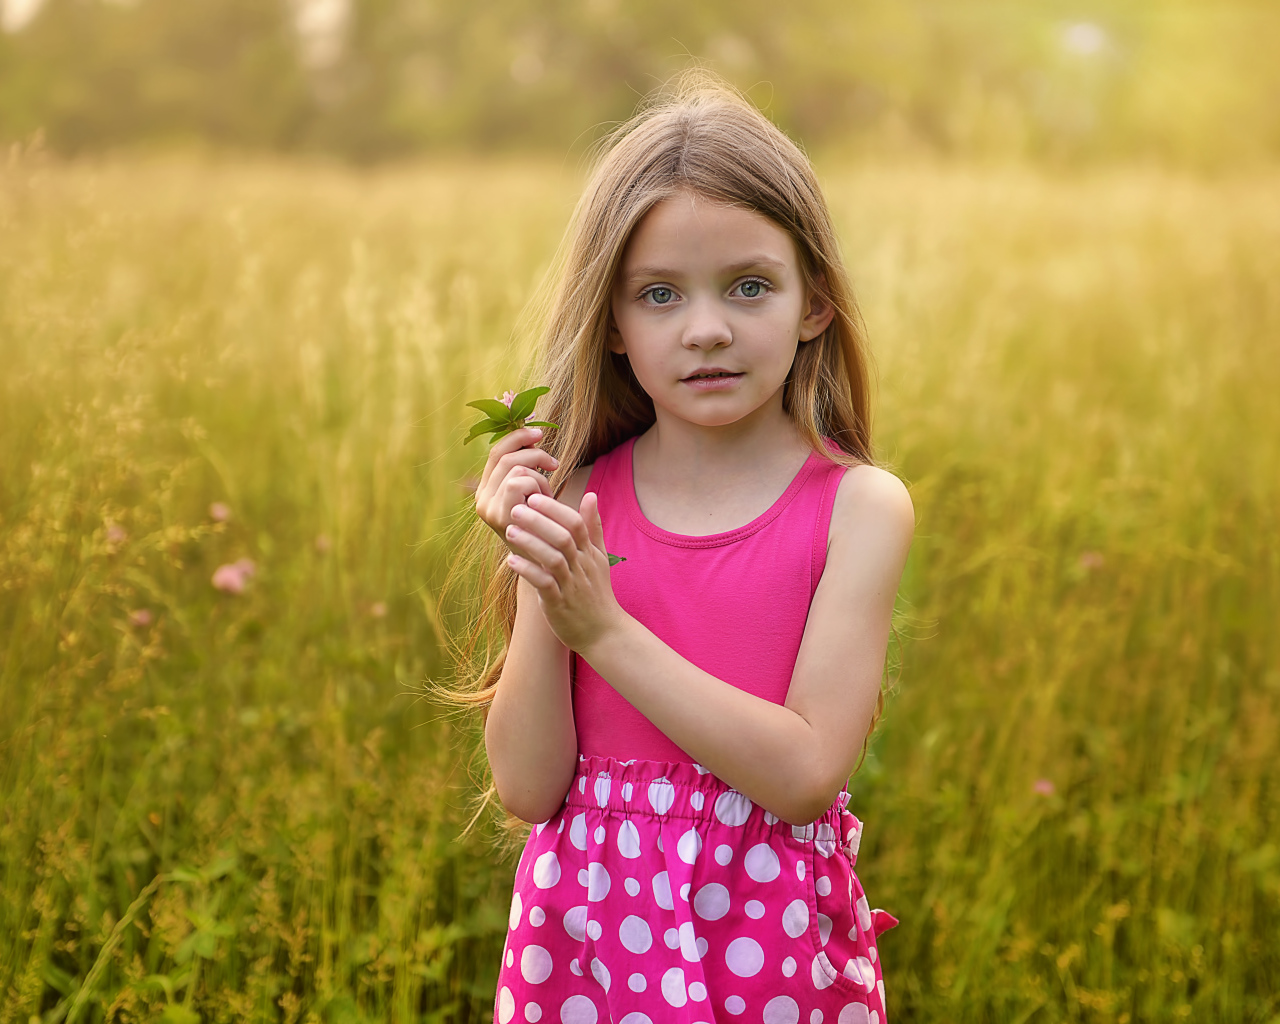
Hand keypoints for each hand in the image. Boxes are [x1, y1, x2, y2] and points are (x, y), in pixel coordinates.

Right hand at [474, 427, 558, 544]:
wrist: (547, 562)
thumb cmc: (546, 524)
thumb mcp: (535, 492)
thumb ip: (529, 466)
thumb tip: (533, 431)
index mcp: (487, 489)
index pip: (496, 451)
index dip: (517, 436)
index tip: (539, 431)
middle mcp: (482, 498)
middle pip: (505, 455)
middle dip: (534, 454)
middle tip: (554, 464)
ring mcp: (487, 508)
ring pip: (515, 468)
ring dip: (539, 477)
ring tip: (547, 496)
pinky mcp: (498, 516)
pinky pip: (520, 482)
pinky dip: (538, 487)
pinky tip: (544, 504)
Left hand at [504, 491, 624, 652]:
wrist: (604, 633)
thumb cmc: (597, 593)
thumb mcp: (599, 558)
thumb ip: (594, 527)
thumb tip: (591, 495)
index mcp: (589, 553)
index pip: (575, 523)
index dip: (555, 508)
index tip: (534, 496)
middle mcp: (582, 566)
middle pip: (563, 537)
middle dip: (539, 521)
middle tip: (516, 508)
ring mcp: (571, 585)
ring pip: (553, 559)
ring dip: (531, 543)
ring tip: (510, 530)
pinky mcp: (559, 604)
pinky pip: (544, 584)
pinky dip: (528, 571)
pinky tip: (511, 561)